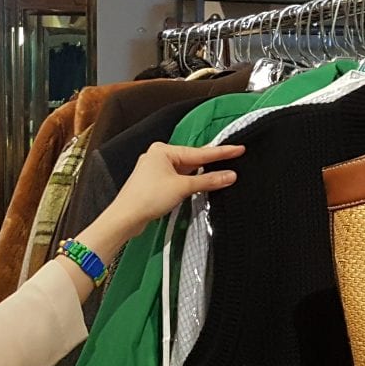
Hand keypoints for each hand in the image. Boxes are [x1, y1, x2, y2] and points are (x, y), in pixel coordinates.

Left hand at [114, 141, 245, 235]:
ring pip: (185, 170)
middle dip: (211, 163)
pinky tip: (200, 184)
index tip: (238, 148)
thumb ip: (208, 181)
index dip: (221, 153)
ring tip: (222, 171)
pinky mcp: (154, 183)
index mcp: (163, 151)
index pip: (199, 152)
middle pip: (192, 160)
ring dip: (200, 174)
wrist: (125, 217)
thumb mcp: (182, 187)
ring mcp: (155, 170)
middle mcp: (158, 156)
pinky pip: (177, 179)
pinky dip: (189, 182)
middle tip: (234, 159)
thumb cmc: (147, 198)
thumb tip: (229, 176)